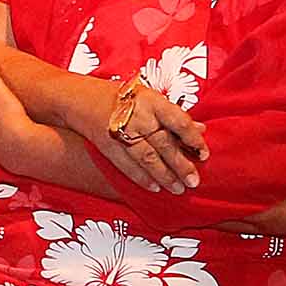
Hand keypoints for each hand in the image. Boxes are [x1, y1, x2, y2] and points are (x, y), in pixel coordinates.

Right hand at [86, 75, 207, 194]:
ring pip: (147, 158)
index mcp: (152, 101)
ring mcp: (121, 132)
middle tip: (194, 181)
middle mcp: (137, 116)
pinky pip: (127, 165)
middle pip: (164, 144)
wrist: (82, 98)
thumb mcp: (151, 98)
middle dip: (181, 165)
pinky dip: (141, 178)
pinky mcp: (107, 146)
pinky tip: (154, 187)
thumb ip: (175, 115)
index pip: (178, 121)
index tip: (204, 154)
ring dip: (164, 176)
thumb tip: (200, 129)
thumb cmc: (122, 97)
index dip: (193, 139)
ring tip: (177, 188)